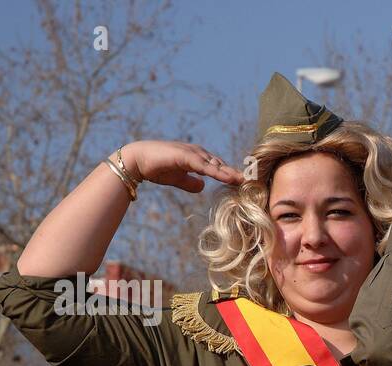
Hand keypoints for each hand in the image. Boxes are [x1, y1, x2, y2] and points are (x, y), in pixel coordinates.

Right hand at [121, 140, 243, 193]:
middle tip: (254, 182)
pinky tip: (230, 178)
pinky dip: (218, 172)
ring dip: (232, 173)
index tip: (246, 184)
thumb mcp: (178, 178)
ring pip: (217, 165)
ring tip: (247, 181)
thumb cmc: (156, 168)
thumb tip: (202, 187)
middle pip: (222, 165)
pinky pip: (206, 166)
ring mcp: (192, 153)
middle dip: (237, 174)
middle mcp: (197, 153)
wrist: (137, 160)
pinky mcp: (186, 156)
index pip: (219, 167)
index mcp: (197, 158)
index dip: (232, 175)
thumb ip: (190, 182)